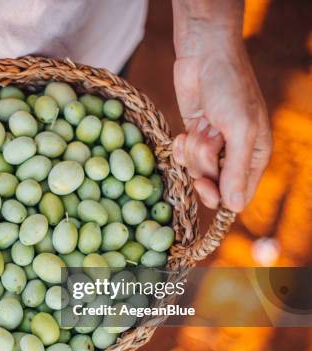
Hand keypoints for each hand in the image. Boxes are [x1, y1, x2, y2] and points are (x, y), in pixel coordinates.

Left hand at [172, 31, 271, 210]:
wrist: (203, 56)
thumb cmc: (229, 88)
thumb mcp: (240, 129)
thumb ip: (237, 169)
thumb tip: (236, 208)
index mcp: (255, 156)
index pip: (238, 195)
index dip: (219, 195)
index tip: (204, 184)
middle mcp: (235, 155)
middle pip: (213, 185)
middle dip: (203, 164)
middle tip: (205, 140)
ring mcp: (212, 147)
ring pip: (195, 170)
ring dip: (193, 149)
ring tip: (201, 125)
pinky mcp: (193, 138)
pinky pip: (183, 158)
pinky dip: (181, 147)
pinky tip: (184, 131)